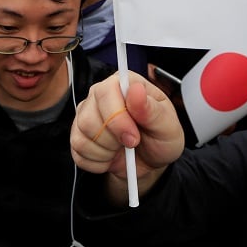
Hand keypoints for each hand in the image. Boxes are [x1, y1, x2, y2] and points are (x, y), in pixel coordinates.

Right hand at [70, 72, 183, 195]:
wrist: (150, 160)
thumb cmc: (161, 137)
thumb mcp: (168, 127)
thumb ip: (153, 110)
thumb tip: (136, 90)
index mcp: (124, 84)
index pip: (106, 91)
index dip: (117, 117)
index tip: (133, 137)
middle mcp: (100, 95)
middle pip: (89, 118)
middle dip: (113, 139)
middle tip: (132, 145)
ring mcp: (85, 114)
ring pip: (82, 137)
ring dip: (106, 152)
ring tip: (122, 149)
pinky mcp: (78, 135)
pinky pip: (78, 153)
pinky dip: (98, 162)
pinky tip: (111, 157)